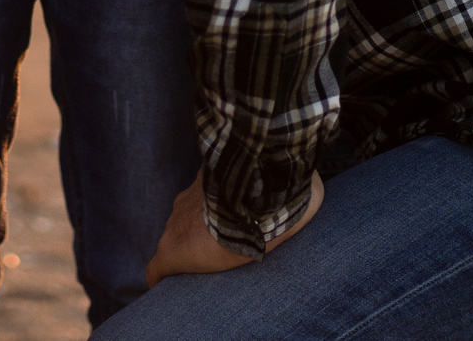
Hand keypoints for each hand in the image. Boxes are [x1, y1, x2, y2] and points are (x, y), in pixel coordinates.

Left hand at [142, 171, 324, 287]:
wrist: (254, 198)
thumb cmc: (271, 189)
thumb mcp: (279, 181)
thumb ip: (284, 186)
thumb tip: (315, 190)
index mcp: (209, 187)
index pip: (202, 205)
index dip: (209, 221)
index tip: (218, 231)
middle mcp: (187, 203)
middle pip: (184, 224)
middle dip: (197, 237)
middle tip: (214, 253)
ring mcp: (176, 225)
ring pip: (174, 243)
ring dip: (187, 255)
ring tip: (201, 272)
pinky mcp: (172, 251)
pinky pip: (157, 270)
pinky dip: (162, 278)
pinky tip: (164, 289)